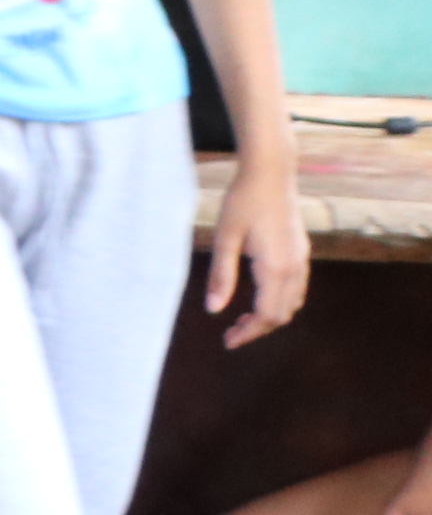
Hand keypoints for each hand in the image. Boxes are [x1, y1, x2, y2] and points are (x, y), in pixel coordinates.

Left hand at [204, 155, 311, 348]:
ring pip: (293, 303)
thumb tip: (213, 309)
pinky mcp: (301, 251)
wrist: (271, 173)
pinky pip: (296, 288)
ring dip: (271, 316)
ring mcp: (302, 259)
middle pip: (282, 314)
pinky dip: (280, 301)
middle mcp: (295, 267)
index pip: (267, 315)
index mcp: (276, 268)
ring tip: (242, 318)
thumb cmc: (243, 201)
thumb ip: (220, 275)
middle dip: (258, 329)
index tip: (227, 341)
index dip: (248, 333)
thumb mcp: (224, 237)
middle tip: (231, 333)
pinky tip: (259, 295)